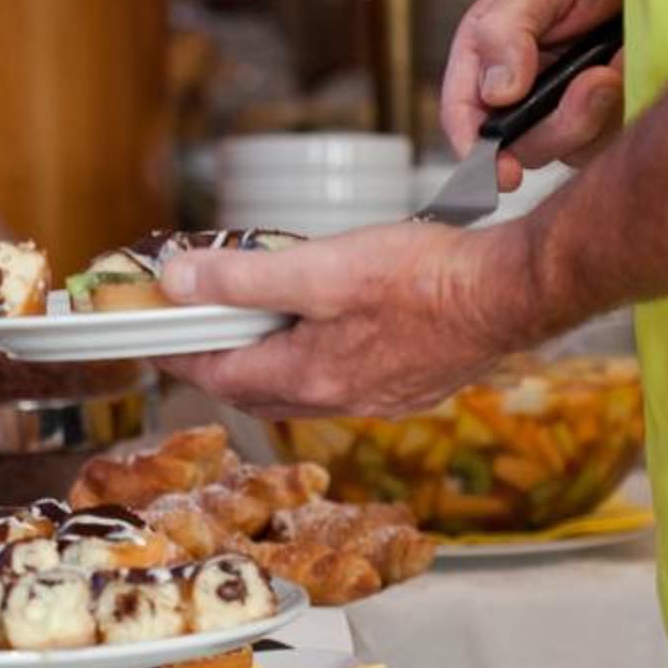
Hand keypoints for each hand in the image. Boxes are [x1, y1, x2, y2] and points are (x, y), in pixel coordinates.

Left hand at [154, 223, 540, 419]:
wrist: (513, 294)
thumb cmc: (427, 278)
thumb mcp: (323, 267)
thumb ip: (244, 280)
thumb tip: (177, 282)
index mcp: (310, 376)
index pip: (221, 376)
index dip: (182, 357)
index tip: (154, 338)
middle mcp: (342, 399)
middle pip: (259, 391)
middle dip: (221, 365)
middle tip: (197, 335)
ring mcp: (381, 398)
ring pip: (303, 389)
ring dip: (270, 364)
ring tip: (257, 327)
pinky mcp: (413, 385)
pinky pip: (346, 382)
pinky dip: (318, 361)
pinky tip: (330, 333)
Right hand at [440, 0, 627, 189]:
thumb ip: (507, 30)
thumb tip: (495, 93)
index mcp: (488, 53)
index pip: (465, 114)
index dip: (474, 150)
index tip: (501, 171)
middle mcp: (520, 88)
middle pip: (516, 147)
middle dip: (556, 125)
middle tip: (597, 81)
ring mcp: (564, 107)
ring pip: (563, 151)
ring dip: (594, 115)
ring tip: (617, 63)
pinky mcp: (606, 120)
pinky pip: (605, 147)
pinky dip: (621, 115)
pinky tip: (632, 71)